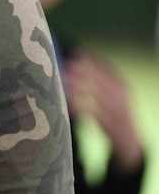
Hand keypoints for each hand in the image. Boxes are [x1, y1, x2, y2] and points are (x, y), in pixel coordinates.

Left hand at [65, 49, 144, 171]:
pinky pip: (93, 113)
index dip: (93, 60)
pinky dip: (80, 107)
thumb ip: (99, 81)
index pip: (109, 69)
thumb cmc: (114, 112)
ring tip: (63, 82)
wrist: (129, 140)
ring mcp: (118, 111)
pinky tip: (68, 102)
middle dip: (84, 72)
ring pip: (96, 96)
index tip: (77, 52)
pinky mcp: (110, 124)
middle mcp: (122, 97)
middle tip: (67, 65)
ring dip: (79, 87)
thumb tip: (75, 62)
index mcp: (123, 86)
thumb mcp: (113, 94)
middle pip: (102, 80)